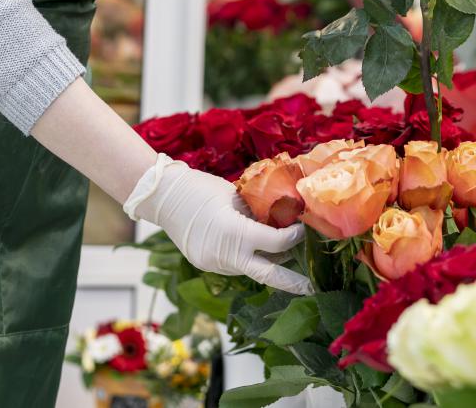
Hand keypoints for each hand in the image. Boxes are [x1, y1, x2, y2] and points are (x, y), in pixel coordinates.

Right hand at [124, 154, 311, 294]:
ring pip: (251, 269)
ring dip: (269, 263)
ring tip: (286, 254)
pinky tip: (257, 250)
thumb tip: (283, 221)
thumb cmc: (202, 189)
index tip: (304, 229)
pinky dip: (249, 258)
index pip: (276, 243)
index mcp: (234, 232)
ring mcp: (213, 263)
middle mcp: (224, 254)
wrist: (163, 197)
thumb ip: (258, 214)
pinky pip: (235, 265)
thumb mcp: (237, 197)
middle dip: (291, 282)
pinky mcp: (206, 265)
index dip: (294, 237)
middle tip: (312, 286)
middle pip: (267, 274)